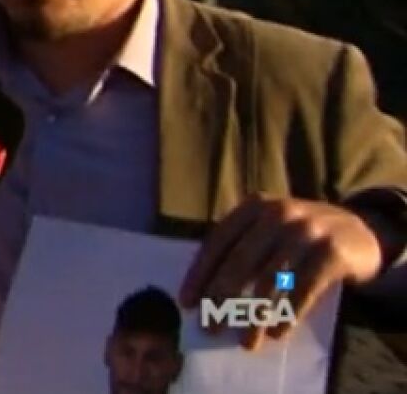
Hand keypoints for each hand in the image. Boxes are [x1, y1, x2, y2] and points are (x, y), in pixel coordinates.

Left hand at [179, 194, 382, 349]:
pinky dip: (287, 314)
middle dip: (220, 297)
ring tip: (246, 341)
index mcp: (253, 206)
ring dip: (254, 315)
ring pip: (269, 280)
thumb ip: (240, 249)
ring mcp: (306, 231)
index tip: (187, 302)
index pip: (218, 241)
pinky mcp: (331, 252)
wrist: (359, 230)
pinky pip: (302, 289)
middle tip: (209, 327)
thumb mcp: (268, 229)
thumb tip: (205, 292)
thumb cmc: (299, 236)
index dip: (200, 273)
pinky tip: (277, 332)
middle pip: (239, 261)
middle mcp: (277, 213)